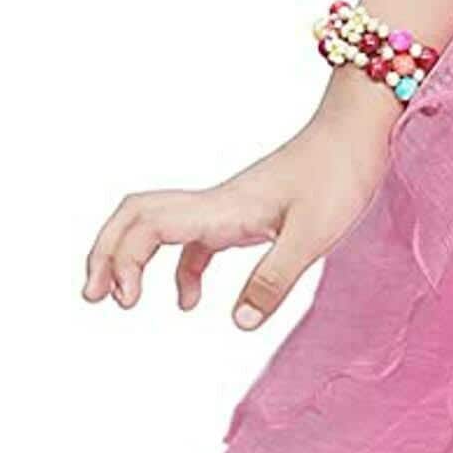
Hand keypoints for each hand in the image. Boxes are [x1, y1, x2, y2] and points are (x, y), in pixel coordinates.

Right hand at [82, 76, 399, 328]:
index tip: (125, 301)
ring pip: (160, 225)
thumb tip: (236, 323)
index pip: (148, 226)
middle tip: (92, 295)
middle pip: (136, 216)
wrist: (360, 130)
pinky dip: (181, 268)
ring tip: (123, 300)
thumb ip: (275, 278)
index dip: (123, 260)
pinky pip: (195, 239)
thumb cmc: (341, 173)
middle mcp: (216, 203)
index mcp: (223, 208)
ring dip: (133, 258)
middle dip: (106, 252)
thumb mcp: (315, 234)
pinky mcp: (247, 212)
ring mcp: (228, 206)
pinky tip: (190, 301)